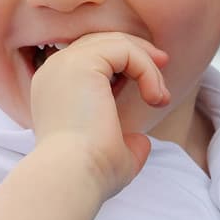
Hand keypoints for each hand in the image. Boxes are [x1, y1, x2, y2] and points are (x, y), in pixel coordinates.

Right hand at [27, 32, 170, 197]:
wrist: (73, 177)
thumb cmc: (90, 173)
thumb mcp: (112, 154)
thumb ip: (125, 142)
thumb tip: (141, 141)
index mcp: (55, 89)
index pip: (91, 57)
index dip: (124, 62)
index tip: (151, 81)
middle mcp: (55, 71)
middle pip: (102, 41)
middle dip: (138, 51)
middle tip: (164, 64)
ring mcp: (64, 64)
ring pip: (116, 43)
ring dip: (147, 66)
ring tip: (160, 97)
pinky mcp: (81, 63)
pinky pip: (125, 50)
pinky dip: (146, 70)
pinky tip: (154, 97)